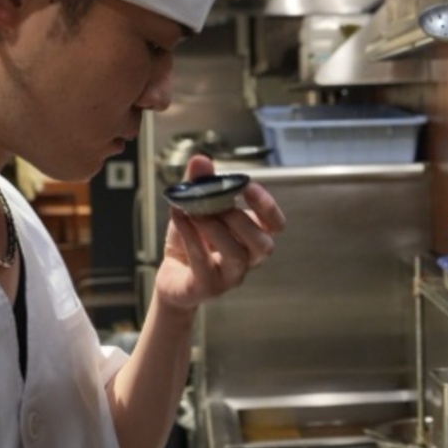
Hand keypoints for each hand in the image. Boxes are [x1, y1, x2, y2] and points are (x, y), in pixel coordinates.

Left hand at [153, 155, 285, 311]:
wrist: (171, 277)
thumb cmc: (190, 242)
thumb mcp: (194, 207)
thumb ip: (199, 184)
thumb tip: (201, 160)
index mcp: (252, 237)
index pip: (276, 225)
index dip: (268, 206)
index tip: (248, 187)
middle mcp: (247, 259)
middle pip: (264, 244)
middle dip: (242, 219)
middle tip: (218, 205)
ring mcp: (229, 276)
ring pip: (237, 256)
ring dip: (216, 229)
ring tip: (196, 213)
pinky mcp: (207, 287)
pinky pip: (204, 264)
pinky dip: (191, 237)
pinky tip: (179, 217)